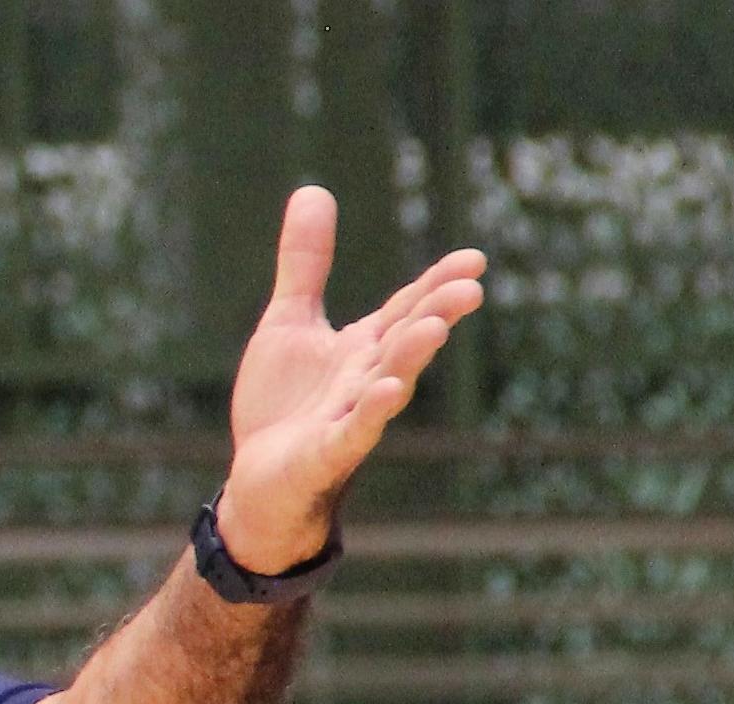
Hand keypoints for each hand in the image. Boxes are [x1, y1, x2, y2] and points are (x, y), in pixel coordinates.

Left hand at [220, 186, 486, 569]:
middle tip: (471, 287)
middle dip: (435, 315)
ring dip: (410, 359)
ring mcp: (349, 417)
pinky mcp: (326, 452)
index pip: (405, 309)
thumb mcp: (289, 323)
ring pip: (386, 384)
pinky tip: (389, 391)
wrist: (258, 482)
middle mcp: (366, 379)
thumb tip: (313, 190)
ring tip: (433, 329)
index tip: (474, 258)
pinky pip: (352, 431)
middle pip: (404, 342)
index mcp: (363, 347)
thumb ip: (305, 264)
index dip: (436, 284)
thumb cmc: (284, 406)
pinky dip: (370, 412)